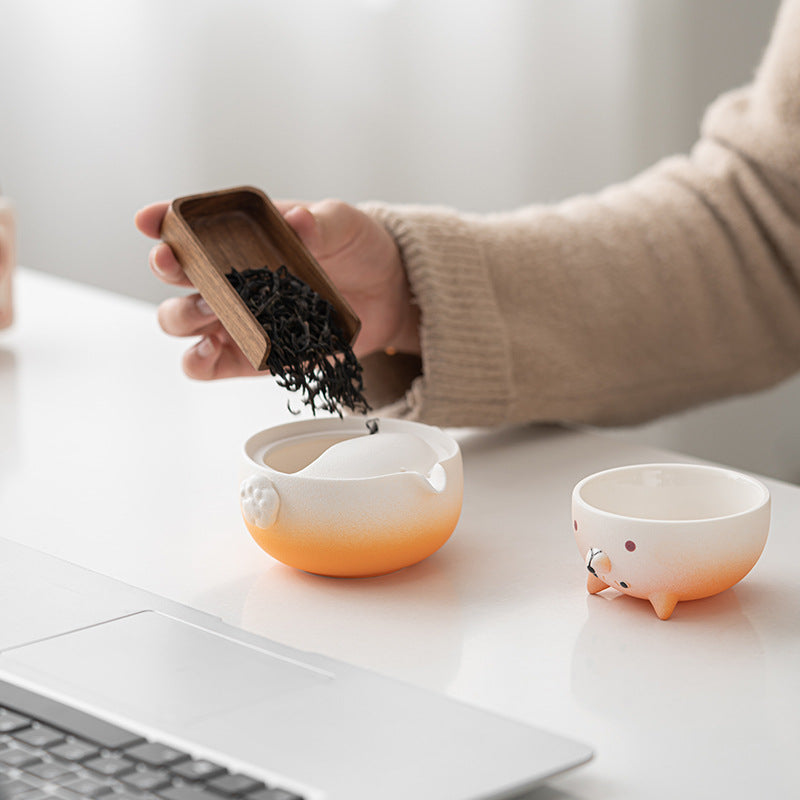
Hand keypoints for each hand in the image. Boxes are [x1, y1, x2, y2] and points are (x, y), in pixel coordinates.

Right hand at [134, 199, 419, 379]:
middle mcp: (228, 274)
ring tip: (205, 313)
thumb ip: (319, 223)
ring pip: (182, 320)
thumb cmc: (357, 248)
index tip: (151, 220)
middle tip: (176, 264)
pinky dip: (201, 362)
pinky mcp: (251, 354)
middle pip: (177, 274)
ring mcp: (236, 316)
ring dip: (182, 317)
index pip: (192, 224)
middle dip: (169, 267)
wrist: (386, 293)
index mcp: (241, 232)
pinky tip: (207, 354)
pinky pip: (210, 363)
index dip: (164, 220)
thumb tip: (299, 221)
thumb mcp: (343, 224)